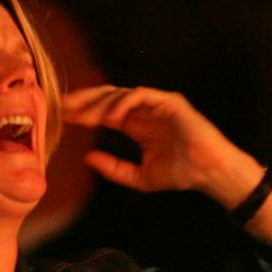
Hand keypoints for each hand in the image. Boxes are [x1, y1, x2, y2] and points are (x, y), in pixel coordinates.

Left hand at [60, 85, 259, 206]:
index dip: (84, 112)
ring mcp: (157, 104)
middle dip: (85, 100)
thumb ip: (113, 168)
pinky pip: (141, 95)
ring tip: (87, 118)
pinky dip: (124, 102)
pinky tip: (111, 117)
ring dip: (102, 103)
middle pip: (108, 97)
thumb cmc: (180, 174)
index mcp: (137, 125)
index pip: (104, 112)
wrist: (208, 173)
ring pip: (121, 94)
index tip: (63, 116)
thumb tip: (88, 158)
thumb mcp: (138, 177)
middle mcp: (145, 111)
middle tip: (64, 106)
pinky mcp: (170, 102)